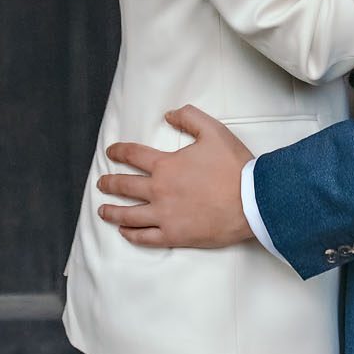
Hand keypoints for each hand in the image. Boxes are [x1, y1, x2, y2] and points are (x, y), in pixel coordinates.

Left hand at [97, 106, 253, 248]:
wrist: (251, 201)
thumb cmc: (234, 166)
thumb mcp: (213, 130)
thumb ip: (189, 118)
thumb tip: (169, 115)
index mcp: (166, 165)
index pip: (134, 156)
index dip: (119, 152)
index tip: (111, 152)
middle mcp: (159, 190)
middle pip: (125, 186)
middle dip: (110, 183)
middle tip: (102, 183)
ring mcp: (165, 215)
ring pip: (129, 215)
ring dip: (113, 211)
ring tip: (103, 210)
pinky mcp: (174, 235)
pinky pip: (145, 237)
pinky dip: (131, 234)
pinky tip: (125, 232)